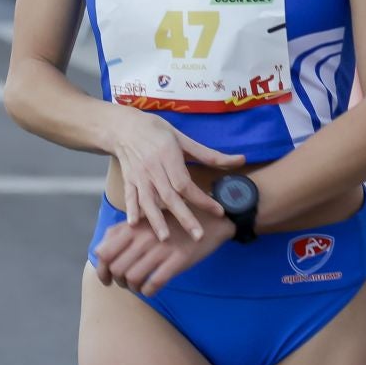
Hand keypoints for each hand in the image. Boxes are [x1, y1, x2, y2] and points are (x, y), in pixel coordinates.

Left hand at [93, 212, 232, 296]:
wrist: (207, 221)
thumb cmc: (169, 224)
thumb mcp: (143, 221)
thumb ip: (119, 233)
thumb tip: (98, 253)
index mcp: (133, 227)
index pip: (104, 253)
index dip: (101, 270)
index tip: (107, 279)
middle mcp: (144, 237)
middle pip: (117, 269)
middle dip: (118, 282)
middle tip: (126, 284)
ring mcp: (161, 248)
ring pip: (133, 278)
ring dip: (133, 288)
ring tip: (139, 286)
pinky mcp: (178, 260)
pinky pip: (154, 284)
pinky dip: (149, 291)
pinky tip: (152, 289)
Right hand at [103, 108, 244, 244]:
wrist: (124, 127)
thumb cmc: (157, 130)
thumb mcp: (183, 138)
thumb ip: (209, 154)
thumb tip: (241, 160)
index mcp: (168, 156)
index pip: (186, 183)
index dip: (202, 199)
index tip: (218, 211)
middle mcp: (153, 168)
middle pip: (169, 196)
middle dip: (184, 217)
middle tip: (198, 236)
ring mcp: (138, 176)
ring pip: (148, 200)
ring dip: (156, 220)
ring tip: (165, 238)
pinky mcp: (128, 180)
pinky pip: (129, 197)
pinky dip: (131, 210)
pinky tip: (133, 225)